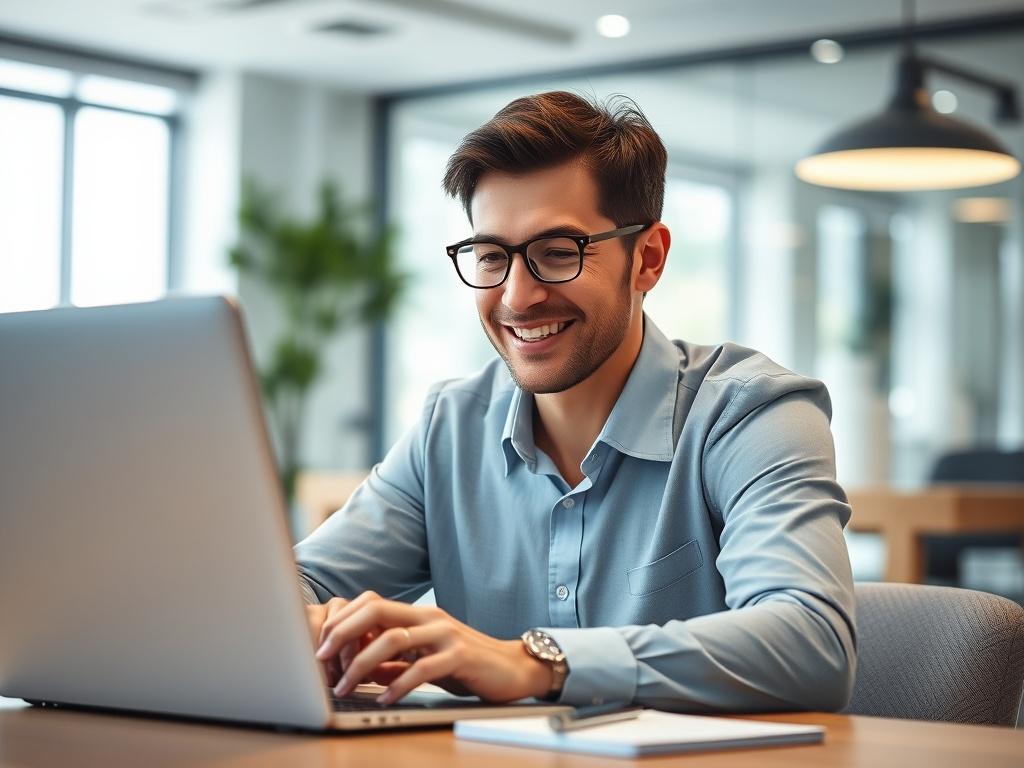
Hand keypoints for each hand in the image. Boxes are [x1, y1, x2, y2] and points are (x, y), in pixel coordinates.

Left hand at [313, 591, 553, 704]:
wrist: (513, 668)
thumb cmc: (466, 664)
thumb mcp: (424, 660)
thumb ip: (394, 662)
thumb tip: (360, 671)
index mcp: (417, 615)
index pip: (370, 603)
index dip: (341, 622)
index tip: (321, 649)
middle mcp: (428, 617)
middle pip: (376, 610)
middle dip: (342, 633)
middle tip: (321, 659)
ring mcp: (445, 634)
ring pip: (393, 638)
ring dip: (362, 664)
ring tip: (346, 687)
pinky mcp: (460, 655)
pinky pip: (422, 667)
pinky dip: (398, 684)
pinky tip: (385, 698)